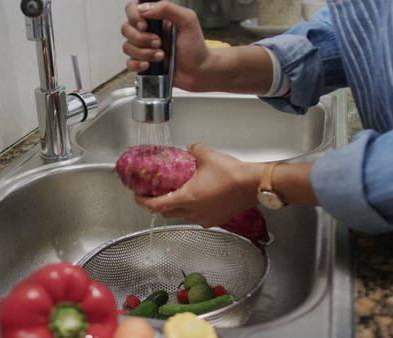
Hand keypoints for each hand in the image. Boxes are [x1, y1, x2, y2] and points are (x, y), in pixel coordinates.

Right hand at [122, 1, 210, 90]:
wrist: (199, 71)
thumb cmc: (196, 47)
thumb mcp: (187, 20)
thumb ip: (167, 8)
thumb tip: (144, 8)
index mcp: (157, 18)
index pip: (133, 9)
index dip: (134, 17)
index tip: (145, 25)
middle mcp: (148, 31)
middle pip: (126, 29)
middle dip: (142, 38)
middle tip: (159, 43)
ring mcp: (145, 48)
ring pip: (127, 47)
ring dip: (144, 52)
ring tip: (161, 56)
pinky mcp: (144, 63)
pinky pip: (129, 63)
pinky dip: (137, 64)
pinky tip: (149, 65)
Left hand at [135, 144, 265, 226]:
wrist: (254, 185)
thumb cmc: (232, 174)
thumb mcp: (207, 155)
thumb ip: (193, 150)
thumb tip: (190, 148)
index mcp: (187, 198)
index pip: (157, 205)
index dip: (144, 202)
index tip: (138, 197)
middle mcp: (194, 212)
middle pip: (167, 214)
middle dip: (158, 206)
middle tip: (155, 196)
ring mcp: (206, 218)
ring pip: (183, 217)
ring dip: (177, 209)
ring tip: (178, 196)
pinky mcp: (217, 220)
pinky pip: (199, 218)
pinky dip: (194, 211)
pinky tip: (199, 201)